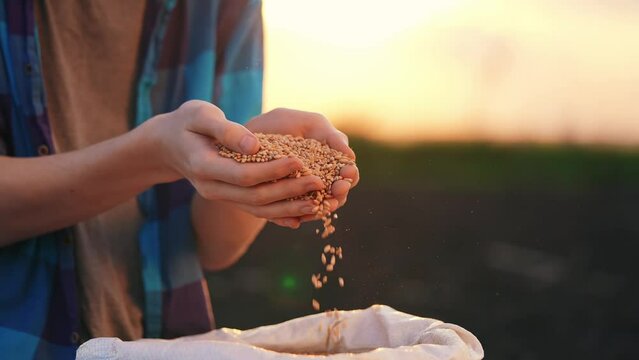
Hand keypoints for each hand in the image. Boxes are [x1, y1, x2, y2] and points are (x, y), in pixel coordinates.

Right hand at [143, 100, 325, 220]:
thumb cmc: (186, 122)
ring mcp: (221, 197)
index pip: (243, 175)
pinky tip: (305, 214)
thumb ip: (225, 130)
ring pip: (259, 210)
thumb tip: (254, 145)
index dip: (273, 170)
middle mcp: (212, 189)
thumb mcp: (199, 116)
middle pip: (255, 197)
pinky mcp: (230, 199)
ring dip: (290, 208)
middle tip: (319, 181)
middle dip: (289, 191)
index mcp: (204, 167)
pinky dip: (281, 215)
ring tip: (320, 201)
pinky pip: (258, 211)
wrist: (169, 144)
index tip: (299, 161)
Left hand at [244, 108, 359, 227]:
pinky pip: (291, 217)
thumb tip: (350, 156)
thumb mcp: (309, 124)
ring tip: (320, 204)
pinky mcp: (281, 206)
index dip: (350, 175)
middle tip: (338, 188)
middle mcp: (318, 182)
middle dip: (339, 194)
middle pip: (337, 196)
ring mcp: (300, 196)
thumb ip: (331, 137)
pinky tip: (297, 219)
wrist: (242, 138)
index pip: (347, 174)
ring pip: (317, 208)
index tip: (347, 172)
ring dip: (321, 208)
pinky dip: (295, 218)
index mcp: (330, 163)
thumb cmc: (281, 125)